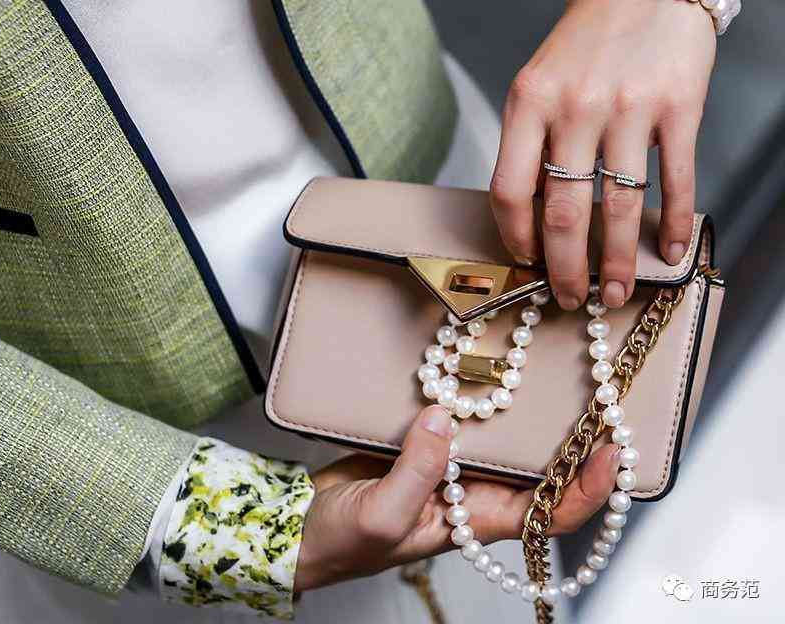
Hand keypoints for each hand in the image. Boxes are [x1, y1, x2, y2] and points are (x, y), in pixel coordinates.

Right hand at [294, 406, 619, 591]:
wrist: (302, 525)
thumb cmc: (343, 543)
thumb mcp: (382, 517)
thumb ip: (416, 473)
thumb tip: (445, 421)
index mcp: (474, 520)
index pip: (548, 512)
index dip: (587, 488)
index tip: (611, 451)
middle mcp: (471, 491)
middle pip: (537, 471)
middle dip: (572, 443)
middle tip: (600, 401)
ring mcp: (449, 464)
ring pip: (500, 439)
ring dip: (527, 414)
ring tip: (556, 378)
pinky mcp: (424, 441)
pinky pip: (458, 417)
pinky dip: (473, 396)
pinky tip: (480, 369)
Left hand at [490, 0, 715, 309]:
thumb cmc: (583, 44)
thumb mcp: (538, 84)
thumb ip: (531, 144)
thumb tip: (535, 218)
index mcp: (528, 104)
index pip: (509, 190)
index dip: (516, 237)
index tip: (527, 262)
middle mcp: (574, 108)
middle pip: (563, 212)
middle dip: (565, 268)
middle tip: (569, 298)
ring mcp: (629, 108)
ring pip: (619, 207)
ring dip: (617, 263)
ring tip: (615, 293)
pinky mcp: (679, 107)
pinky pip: (676, 180)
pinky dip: (673, 223)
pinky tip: (668, 251)